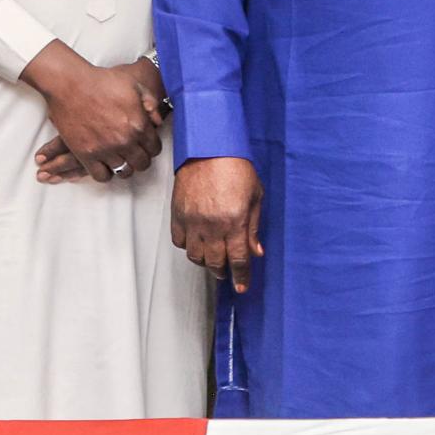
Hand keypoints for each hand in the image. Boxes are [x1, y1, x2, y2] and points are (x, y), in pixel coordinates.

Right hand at [24, 42, 164, 177]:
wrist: (70, 84)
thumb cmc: (101, 81)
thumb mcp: (133, 84)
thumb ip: (150, 102)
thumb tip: (157, 120)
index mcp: (138, 124)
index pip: (155, 148)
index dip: (152, 147)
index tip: (146, 145)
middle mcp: (124, 140)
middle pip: (142, 163)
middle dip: (141, 159)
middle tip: (135, 154)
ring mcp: (105, 150)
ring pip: (124, 172)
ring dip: (125, 166)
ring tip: (121, 159)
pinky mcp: (86, 154)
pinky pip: (102, 176)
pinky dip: (106, 173)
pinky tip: (105, 164)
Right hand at [172, 157, 262, 286]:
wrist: (209, 147)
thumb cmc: (235, 167)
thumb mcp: (255, 196)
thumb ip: (254, 227)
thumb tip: (256, 251)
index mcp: (235, 222)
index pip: (238, 259)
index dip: (241, 276)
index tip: (241, 286)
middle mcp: (212, 226)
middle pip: (215, 263)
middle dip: (223, 271)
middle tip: (227, 271)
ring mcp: (193, 221)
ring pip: (196, 256)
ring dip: (205, 261)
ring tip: (212, 257)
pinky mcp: (178, 214)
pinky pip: (180, 242)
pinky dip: (188, 247)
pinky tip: (197, 243)